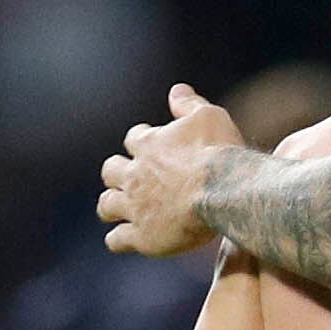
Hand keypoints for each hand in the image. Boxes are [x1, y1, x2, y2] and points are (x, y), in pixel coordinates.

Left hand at [95, 86, 246, 257]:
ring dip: (110, 206)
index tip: (153, 148)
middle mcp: (134, 175)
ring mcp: (135, 207)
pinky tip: (122, 239)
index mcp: (148, 145)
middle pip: (110, 171)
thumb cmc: (219, 152)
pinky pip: (117, 240)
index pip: (134, 139)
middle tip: (130, 180)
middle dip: (117, 173)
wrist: (223, 190)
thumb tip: (176, 90)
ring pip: (106, 206)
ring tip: (116, 210)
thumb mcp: (208, 116)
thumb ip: (188, 104)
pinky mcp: (142, 236)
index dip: (143, 142)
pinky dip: (118, 238)